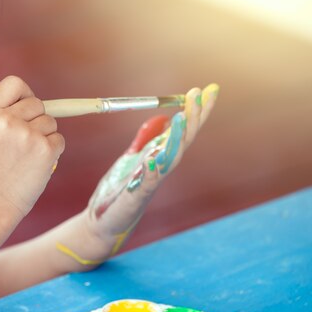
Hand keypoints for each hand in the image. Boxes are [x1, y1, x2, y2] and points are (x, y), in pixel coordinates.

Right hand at [0, 76, 64, 219]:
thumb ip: (0, 114)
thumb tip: (32, 100)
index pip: (14, 84)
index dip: (24, 93)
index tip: (25, 106)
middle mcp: (5, 121)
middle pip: (37, 103)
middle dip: (36, 119)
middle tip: (25, 141)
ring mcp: (26, 135)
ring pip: (50, 122)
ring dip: (44, 136)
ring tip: (26, 157)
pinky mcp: (45, 150)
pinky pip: (58, 139)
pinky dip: (52, 151)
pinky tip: (35, 165)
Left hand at [86, 84, 218, 247]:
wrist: (102, 222)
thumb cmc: (118, 192)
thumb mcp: (132, 159)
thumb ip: (146, 140)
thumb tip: (162, 116)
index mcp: (160, 158)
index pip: (184, 131)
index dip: (197, 111)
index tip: (209, 89)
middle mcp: (160, 169)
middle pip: (182, 141)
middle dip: (193, 118)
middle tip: (200, 94)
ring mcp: (149, 184)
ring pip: (169, 159)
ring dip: (177, 139)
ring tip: (183, 116)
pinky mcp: (134, 199)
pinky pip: (145, 183)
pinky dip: (150, 171)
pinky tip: (152, 158)